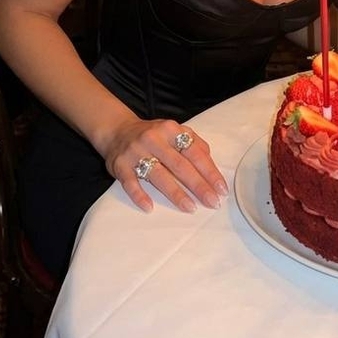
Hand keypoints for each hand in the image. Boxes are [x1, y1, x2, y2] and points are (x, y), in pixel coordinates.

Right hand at [103, 116, 228, 214]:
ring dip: (175, 193)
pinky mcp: (120, 165)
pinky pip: (130, 183)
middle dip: (198, 185)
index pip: (194, 152)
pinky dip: (139, 195)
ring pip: (158, 175)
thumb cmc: (153, 135)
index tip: (221, 189)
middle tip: (212, 202)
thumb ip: (194, 142)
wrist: (116, 130)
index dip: (209, 171)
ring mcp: (136, 152)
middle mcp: (154, 139)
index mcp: (170, 130)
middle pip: (179, 165)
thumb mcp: (174, 131)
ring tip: (190, 207)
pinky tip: (149, 207)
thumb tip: (211, 161)